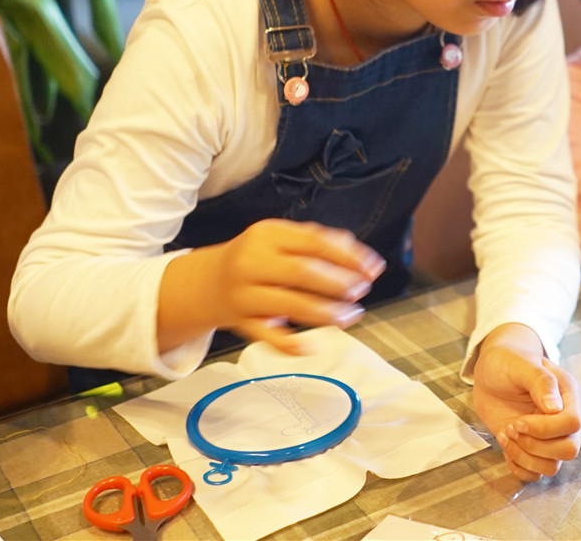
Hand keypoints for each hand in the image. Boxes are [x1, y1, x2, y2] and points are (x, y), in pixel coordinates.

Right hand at [205, 219, 383, 352]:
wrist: (208, 282)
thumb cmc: (258, 258)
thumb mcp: (282, 239)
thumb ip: (319, 241)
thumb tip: (358, 255)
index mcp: (267, 234)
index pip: (314, 242)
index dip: (348, 257)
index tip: (372, 269)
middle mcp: (252, 262)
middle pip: (302, 272)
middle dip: (338, 284)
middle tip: (360, 291)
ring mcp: (244, 293)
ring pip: (289, 304)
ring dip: (326, 313)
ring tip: (350, 315)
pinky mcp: (240, 322)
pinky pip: (266, 335)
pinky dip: (289, 343)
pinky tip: (311, 346)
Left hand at [472, 323, 580, 482]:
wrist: (492, 373)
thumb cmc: (509, 361)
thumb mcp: (522, 364)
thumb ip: (541, 382)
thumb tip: (555, 408)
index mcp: (570, 395)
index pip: (573, 423)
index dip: (545, 429)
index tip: (518, 421)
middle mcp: (566, 419)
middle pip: (569, 450)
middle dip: (535, 446)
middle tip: (511, 429)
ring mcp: (552, 437)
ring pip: (552, 466)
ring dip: (524, 457)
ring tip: (505, 435)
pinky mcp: (535, 450)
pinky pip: (536, 474)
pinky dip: (518, 467)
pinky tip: (506, 446)